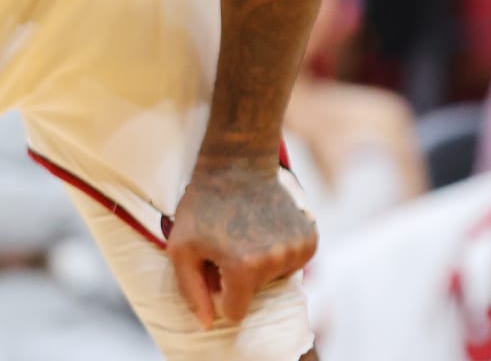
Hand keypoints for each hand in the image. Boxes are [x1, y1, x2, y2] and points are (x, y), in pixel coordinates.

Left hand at [166, 162, 316, 327]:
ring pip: (273, 279)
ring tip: (244, 232)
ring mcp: (297, 249)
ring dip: (259, 264)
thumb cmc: (202, 207)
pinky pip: (292, 265)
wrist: (237, 166)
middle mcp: (276, 260)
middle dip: (238, 277)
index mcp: (244, 267)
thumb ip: (191, 290)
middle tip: (226, 244)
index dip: (219, 293)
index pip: (234, 311)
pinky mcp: (311, 239)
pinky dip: (278, 253)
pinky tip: (264, 228)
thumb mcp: (180, 247)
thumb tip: (208, 324)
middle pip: (255, 294)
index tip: (213, 269)